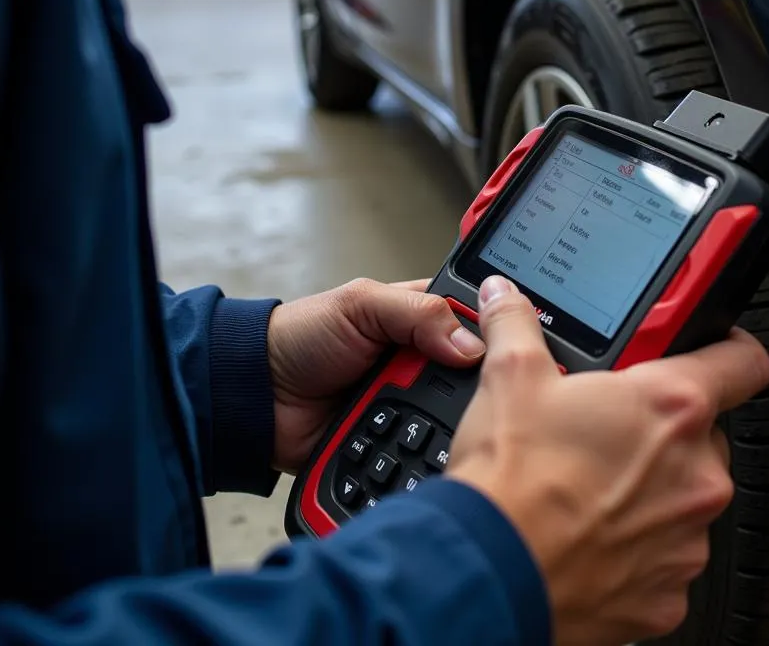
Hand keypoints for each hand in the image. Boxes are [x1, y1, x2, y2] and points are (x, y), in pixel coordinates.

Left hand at [268, 279, 484, 472]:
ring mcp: (409, 407)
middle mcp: (422, 364)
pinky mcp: (393, 446)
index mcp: (421, 319)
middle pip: (472, 381)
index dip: (495, 338)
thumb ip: (417, 312)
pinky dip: (425, 461)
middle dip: (476, 393)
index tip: (514, 352)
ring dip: (453, 430)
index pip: (476, 325)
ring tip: (467, 435)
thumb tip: (472, 345)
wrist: (253, 396)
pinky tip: (441, 463)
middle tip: (481, 401)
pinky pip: (421, 458)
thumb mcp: (360, 304)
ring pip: (453, 423)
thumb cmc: (300, 337)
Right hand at [448, 276, 768, 645]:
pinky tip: (589, 534)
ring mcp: (688, 538)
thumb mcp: (511, 378)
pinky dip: (636, 546)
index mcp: (672, 407)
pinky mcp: (669, 595)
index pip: (742, 361)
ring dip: (650, 489)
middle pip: (703, 434)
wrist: (491, 573)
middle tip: (609, 429)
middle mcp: (696, 473)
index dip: (728, 347)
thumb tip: (507, 299)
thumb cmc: (512, 481)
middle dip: (662, 429)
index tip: (712, 348)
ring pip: (683, 497)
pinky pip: (666, 557)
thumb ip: (517, 324)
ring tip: (589, 486)